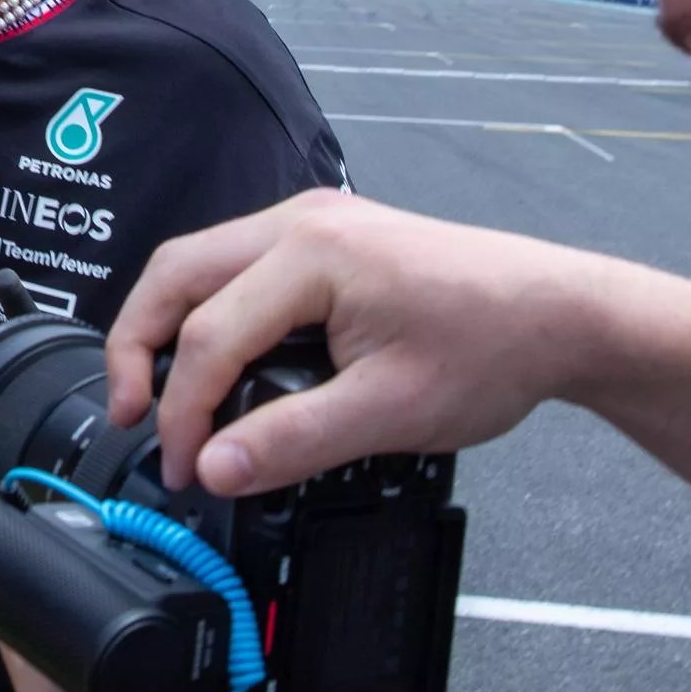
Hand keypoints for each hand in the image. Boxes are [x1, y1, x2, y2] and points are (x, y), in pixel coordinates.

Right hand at [109, 192, 606, 498]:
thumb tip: (215, 467)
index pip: (208, 336)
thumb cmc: (492, 347)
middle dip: (136, 345)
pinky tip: (213, 358)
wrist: (560, 314)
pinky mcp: (326, 237)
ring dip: (166, 324)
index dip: (183, 412)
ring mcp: (312, 222)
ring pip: (199, 262)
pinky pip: (235, 265)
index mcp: (312, 254)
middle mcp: (301, 221)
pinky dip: (206, 311)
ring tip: (159, 392)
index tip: (186, 470)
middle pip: (175, 272)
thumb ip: (292, 442)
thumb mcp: (390, 413)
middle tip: (130, 415)